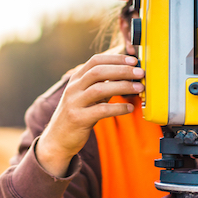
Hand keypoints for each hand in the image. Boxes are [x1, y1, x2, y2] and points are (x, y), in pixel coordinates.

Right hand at [36, 54, 143, 176]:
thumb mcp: (86, 96)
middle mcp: (73, 88)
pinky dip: (118, 108)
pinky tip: (129, 108)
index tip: (132, 60)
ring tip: (139, 88)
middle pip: (98, 71)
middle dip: (121, 70)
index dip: (115, 58)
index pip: (95, 61)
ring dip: (122, 86)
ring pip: (100, 89)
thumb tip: (126, 75)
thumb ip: (102, 85)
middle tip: (140, 72)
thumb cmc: (77, 114)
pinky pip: (101, 110)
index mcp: (76, 79)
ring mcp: (74, 103)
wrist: (57, 139)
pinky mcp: (78, 119)